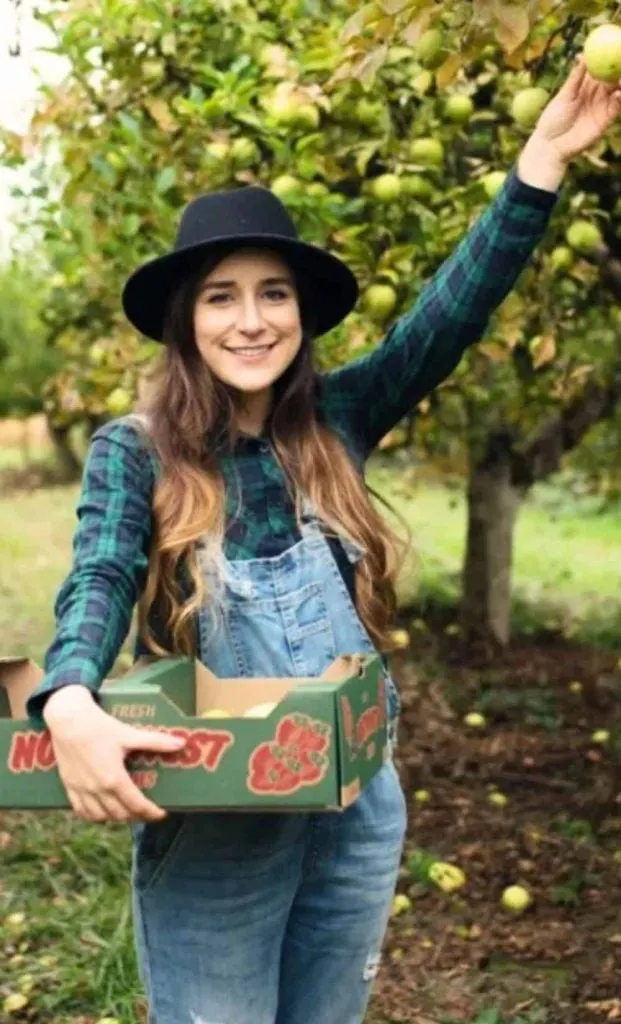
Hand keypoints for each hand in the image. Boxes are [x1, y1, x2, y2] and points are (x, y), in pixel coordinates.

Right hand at [43, 685, 185, 822]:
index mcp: (114, 779)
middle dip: (136, 816)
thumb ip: (156, 741)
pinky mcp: (69, 787)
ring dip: (115, 817)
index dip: (151, 813)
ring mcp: (82, 790)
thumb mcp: (129, 734)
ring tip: (126, 810)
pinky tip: (101, 810)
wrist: (68, 720)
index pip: (137, 806)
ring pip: (100, 817)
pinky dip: (93, 815)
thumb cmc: (100, 726)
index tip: (162, 814)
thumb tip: (181, 743)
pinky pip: (81, 811)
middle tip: (146, 810)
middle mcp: (97, 790)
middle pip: (120, 815)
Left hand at [535, 58, 620, 162]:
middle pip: (614, 79)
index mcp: (586, 87)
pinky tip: (618, 94)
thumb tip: (582, 55)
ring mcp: (602, 108)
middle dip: (620, 70)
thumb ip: (576, 77)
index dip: (610, 59)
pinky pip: (616, 108)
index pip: (602, 69)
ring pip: (618, 92)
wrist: (550, 145)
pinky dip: (620, 100)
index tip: (615, 46)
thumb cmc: (552, 119)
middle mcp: (597, 95)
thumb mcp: (564, 95)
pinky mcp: (605, 121)